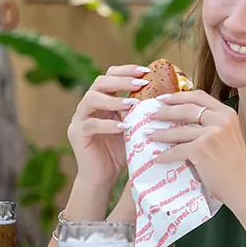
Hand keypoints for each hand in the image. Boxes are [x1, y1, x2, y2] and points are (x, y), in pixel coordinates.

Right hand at [67, 64, 149, 187]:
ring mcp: (79, 118)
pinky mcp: (76, 134)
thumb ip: (141, 111)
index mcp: (102, 100)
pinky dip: (107, 124)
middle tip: (141, 84)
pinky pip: (90, 124)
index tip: (146, 72)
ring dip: (113, 100)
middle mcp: (88, 105)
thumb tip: (169, 96)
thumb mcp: (133, 127)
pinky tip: (122, 126)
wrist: (103, 176)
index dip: (127, 70)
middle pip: (99, 82)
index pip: (110, 75)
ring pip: (90, 99)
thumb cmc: (121, 151)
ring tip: (132, 105)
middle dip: (121, 80)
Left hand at [149, 91, 245, 208]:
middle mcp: (220, 119)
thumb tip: (186, 121)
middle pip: (186, 108)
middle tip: (150, 114)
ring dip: (160, 133)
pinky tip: (157, 159)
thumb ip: (213, 125)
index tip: (163, 98)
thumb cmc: (236, 165)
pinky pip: (177, 150)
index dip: (179, 96)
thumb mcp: (229, 136)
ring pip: (178, 130)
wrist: (245, 186)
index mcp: (227, 113)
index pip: (199, 96)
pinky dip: (165, 155)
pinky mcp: (201, 150)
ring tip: (148, 135)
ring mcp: (211, 134)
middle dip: (165, 110)